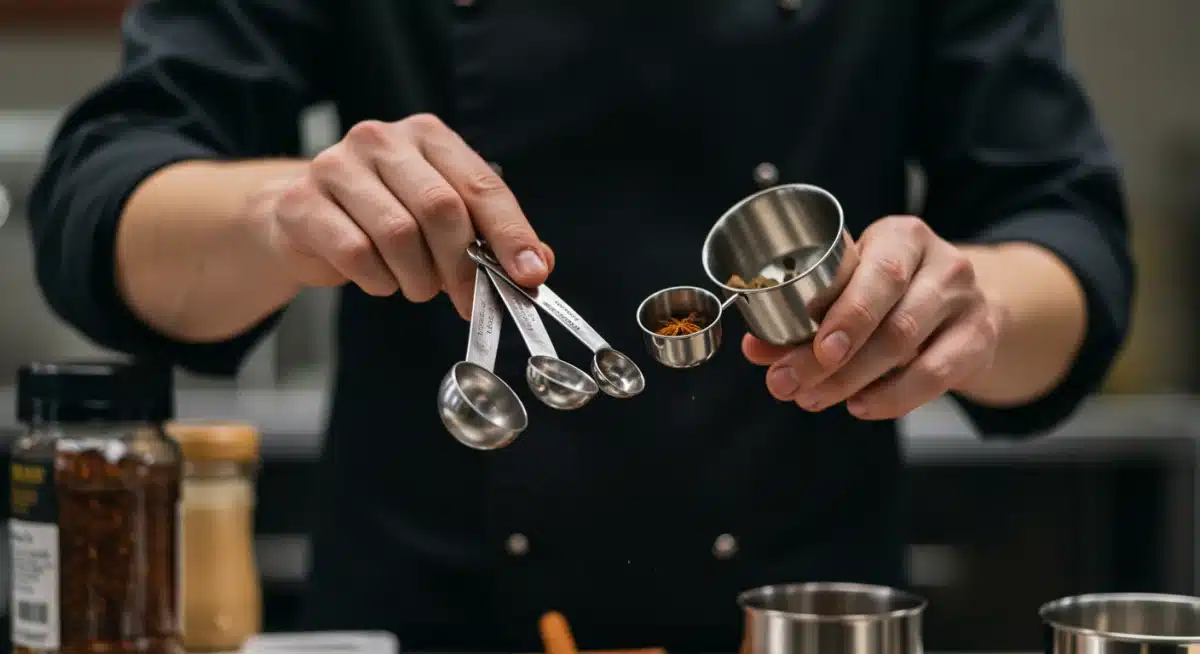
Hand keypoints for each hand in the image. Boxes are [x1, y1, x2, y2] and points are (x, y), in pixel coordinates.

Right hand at [258, 114, 553, 317]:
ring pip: (398, 234)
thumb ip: (490, 237)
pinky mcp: (303, 203)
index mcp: (428, 136)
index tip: (529, 276)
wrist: (303, 218)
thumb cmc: (384, 217)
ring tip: (417, 286)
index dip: (510, 234)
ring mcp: (336, 166)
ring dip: (417, 277)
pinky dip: (377, 280)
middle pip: (440, 208)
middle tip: (467, 301)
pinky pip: (355, 254)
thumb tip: (536, 266)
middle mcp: (382, 140)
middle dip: (462, 266)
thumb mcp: (443, 219)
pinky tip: (380, 279)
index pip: (481, 185)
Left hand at [743, 216, 1001, 419]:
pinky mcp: (978, 340)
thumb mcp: (854, 287)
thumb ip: (803, 316)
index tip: (805, 346)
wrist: (965, 305)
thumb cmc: (894, 292)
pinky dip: (892, 397)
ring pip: (905, 347)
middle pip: (888, 316)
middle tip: (790, 383)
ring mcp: (965, 302)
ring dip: (851, 380)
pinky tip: (860, 405)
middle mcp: (941, 263)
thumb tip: (755, 347)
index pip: (875, 273)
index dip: (841, 313)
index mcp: (901, 236)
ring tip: (812, 398)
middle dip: (832, 359)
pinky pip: (934, 376)